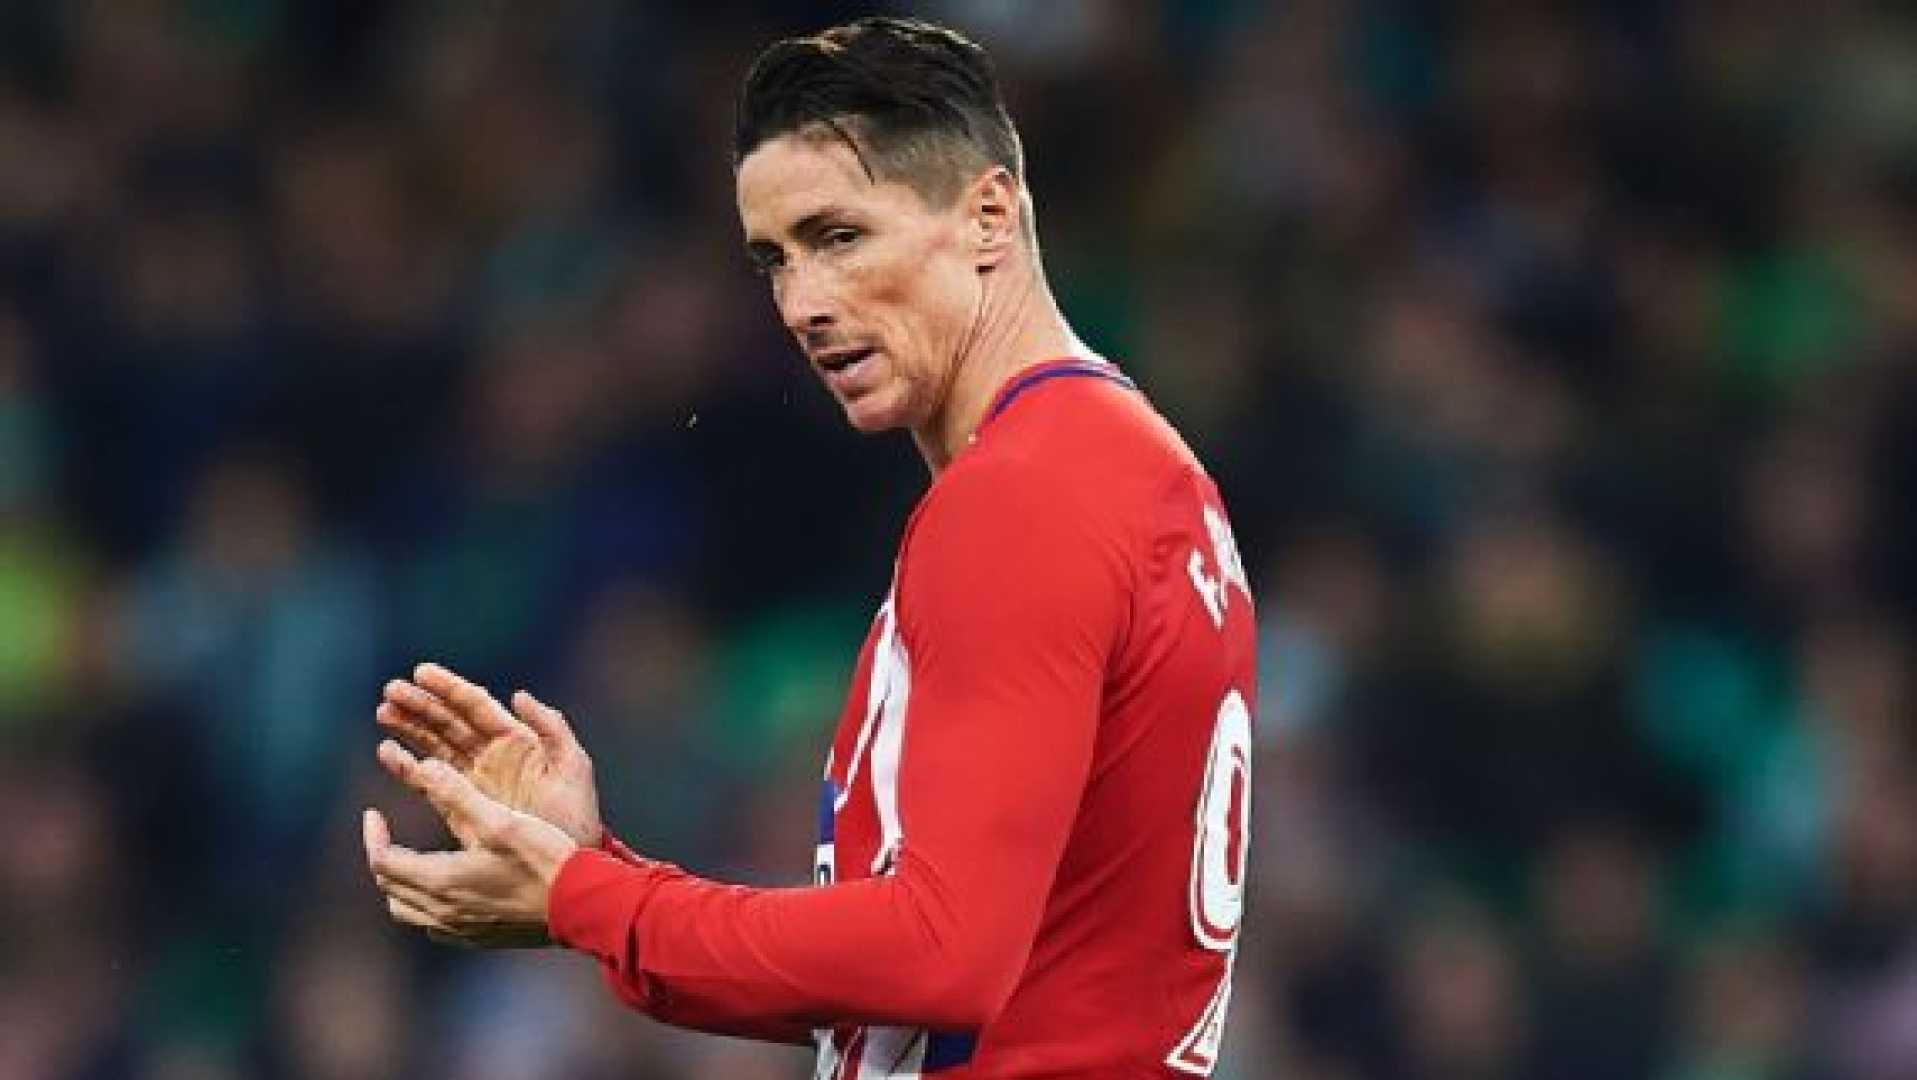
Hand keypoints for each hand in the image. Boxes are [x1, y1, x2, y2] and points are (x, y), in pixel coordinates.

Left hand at [365, 739, 578, 947]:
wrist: (581, 906)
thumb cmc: (544, 859)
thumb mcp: (500, 819)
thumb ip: (458, 793)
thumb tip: (422, 767)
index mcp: (442, 881)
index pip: (383, 861)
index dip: (373, 835)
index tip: (373, 812)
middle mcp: (443, 912)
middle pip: (390, 887)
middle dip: (382, 856)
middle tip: (386, 831)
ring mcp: (460, 929)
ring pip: (408, 910)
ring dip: (400, 883)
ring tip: (410, 858)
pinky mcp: (478, 938)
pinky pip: (433, 925)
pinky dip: (424, 904)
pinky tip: (443, 887)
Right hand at [377, 663, 602, 846]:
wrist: (567, 869)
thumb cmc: (576, 815)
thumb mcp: (573, 767)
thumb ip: (552, 727)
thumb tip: (518, 695)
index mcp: (518, 739)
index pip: (476, 706)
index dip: (449, 687)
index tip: (420, 672)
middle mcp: (492, 754)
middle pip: (450, 721)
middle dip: (421, 704)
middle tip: (390, 690)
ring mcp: (475, 779)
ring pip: (436, 745)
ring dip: (410, 728)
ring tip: (383, 713)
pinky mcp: (463, 805)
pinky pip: (430, 781)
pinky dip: (409, 767)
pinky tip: (388, 754)